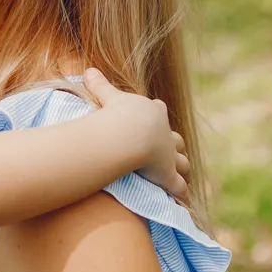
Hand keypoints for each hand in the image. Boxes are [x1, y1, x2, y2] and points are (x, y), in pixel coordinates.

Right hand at [83, 68, 189, 199]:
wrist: (129, 134)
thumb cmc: (119, 115)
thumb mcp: (109, 97)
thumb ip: (99, 85)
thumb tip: (87, 70)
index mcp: (154, 114)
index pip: (158, 113)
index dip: (156, 117)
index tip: (154, 119)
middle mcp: (166, 135)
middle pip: (175, 140)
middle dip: (174, 145)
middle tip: (171, 151)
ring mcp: (169, 157)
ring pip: (182, 163)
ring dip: (181, 168)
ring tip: (180, 175)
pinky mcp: (168, 177)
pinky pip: (178, 188)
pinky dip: (181, 195)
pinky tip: (184, 201)